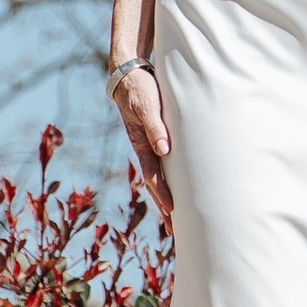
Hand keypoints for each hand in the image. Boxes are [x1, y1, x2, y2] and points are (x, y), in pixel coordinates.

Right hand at [110, 62, 173, 223]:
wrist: (128, 76)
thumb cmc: (139, 89)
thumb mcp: (146, 105)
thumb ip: (155, 125)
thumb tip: (164, 148)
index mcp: (141, 144)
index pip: (153, 175)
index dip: (163, 193)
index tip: (173, 210)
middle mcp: (145, 148)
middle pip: (155, 184)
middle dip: (165, 207)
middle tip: (176, 231)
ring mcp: (150, 145)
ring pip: (159, 178)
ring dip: (166, 198)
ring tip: (176, 219)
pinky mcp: (156, 138)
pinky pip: (163, 165)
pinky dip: (169, 180)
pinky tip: (178, 188)